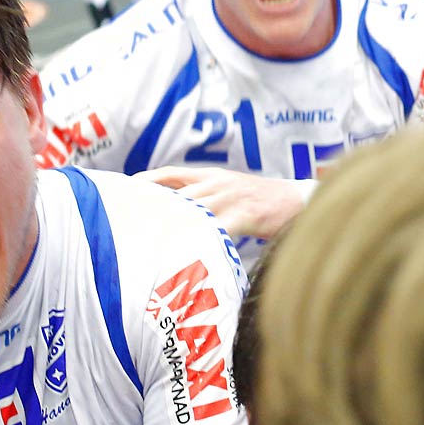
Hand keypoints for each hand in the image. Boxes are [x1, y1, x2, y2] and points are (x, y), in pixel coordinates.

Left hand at [141, 166, 305, 238]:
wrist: (297, 200)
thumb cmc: (262, 200)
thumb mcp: (230, 189)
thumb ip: (205, 196)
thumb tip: (178, 209)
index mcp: (212, 175)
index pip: (171, 173)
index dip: (147, 181)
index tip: (125, 191)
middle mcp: (217, 183)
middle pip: (176, 194)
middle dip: (153, 208)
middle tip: (130, 223)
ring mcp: (230, 198)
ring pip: (193, 210)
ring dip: (172, 225)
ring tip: (149, 241)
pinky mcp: (244, 214)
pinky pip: (217, 227)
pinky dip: (201, 238)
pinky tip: (188, 251)